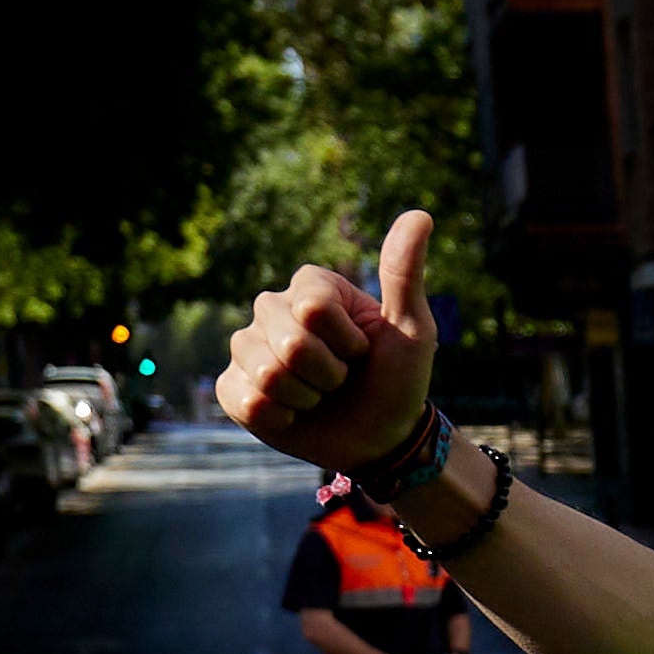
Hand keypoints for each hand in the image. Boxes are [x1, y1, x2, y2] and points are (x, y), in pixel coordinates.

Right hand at [219, 209, 439, 475]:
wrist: (381, 439)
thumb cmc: (398, 380)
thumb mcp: (411, 329)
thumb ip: (404, 274)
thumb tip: (420, 215)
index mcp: (309, 288)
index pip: (312, 309)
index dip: (347, 343)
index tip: (362, 351)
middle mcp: (270, 309)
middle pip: (290, 344)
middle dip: (330, 374)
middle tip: (342, 380)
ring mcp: (246, 347)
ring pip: (267, 374)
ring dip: (307, 398)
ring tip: (319, 396)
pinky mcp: (233, 388)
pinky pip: (247, 401)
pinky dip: (280, 418)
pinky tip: (293, 414)